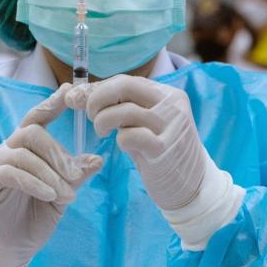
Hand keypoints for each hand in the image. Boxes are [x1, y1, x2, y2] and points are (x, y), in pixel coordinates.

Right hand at [0, 83, 101, 266]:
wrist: (6, 258)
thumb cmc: (30, 225)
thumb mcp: (59, 198)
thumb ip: (74, 178)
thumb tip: (97, 159)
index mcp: (22, 152)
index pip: (35, 119)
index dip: (51, 104)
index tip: (70, 92)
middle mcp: (4, 153)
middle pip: (31, 132)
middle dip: (58, 152)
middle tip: (75, 176)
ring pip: (22, 152)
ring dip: (50, 173)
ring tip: (66, 195)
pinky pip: (9, 172)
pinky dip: (33, 181)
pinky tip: (48, 195)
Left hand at [66, 75, 204, 210]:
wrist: (192, 185)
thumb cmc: (160, 151)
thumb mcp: (142, 124)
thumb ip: (117, 107)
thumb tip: (74, 94)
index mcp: (167, 94)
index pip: (126, 80)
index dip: (98, 89)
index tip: (76, 99)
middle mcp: (172, 105)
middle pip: (126, 86)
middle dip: (97, 99)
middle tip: (90, 116)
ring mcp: (171, 126)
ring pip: (126, 110)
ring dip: (104, 121)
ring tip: (102, 132)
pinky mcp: (165, 149)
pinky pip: (131, 136)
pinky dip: (120, 140)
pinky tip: (124, 146)